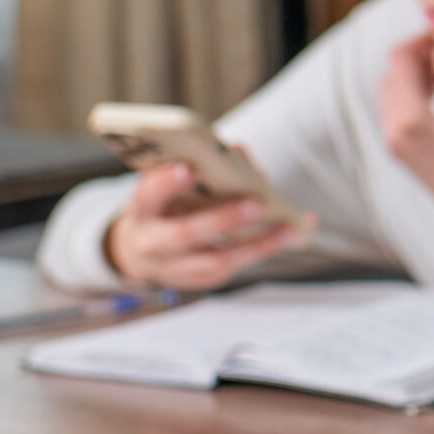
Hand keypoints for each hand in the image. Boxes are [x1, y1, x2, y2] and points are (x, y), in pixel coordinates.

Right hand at [105, 162, 312, 290]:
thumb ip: (203, 166)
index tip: (189, 168)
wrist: (145, 248)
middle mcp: (152, 242)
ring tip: (288, 228)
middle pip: (186, 234)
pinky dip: (264, 250)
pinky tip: (291, 234)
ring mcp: (174, 267)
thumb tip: (238, 155)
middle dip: (224, 218)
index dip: (167, 184)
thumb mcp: (173, 182)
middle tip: (259, 203)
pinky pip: (233, 267)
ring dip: (256, 244)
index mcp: (143, 209)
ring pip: (216, 260)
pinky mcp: (199, 279)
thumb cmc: (168, 203)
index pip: (148, 195)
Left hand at [380, 34, 433, 215]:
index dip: (421, 41)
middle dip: (419, 56)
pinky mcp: (398, 146)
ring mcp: (392, 139)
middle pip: (393, 72)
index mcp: (410, 120)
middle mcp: (393, 129)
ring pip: (392, 87)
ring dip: (416, 73)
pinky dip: (414, 91)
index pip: (401, 61)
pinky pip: (396, 105)